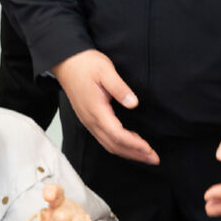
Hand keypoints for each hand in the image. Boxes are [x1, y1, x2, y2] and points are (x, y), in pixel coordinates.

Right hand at [50, 49, 157, 164]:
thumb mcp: (105, 70)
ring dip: (128, 152)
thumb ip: (119, 88)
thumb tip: (133, 103)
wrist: (66, 63)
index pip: (117, 134)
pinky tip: (130, 144)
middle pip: (114, 145)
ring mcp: (88, 121)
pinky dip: (119, 146)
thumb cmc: (85, 64)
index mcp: (96, 110)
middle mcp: (91, 120)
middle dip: (135, 154)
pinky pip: (104, 139)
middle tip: (154, 158)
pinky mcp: (89, 119)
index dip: (134, 144)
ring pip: (108, 145)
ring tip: (146, 155)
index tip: (149, 149)